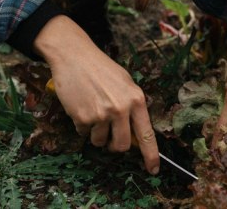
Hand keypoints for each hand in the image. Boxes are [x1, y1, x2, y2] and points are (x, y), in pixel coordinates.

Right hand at [36, 16, 159, 173]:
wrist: (73, 55)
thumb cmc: (99, 67)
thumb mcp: (124, 83)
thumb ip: (131, 106)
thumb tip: (135, 133)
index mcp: (136, 99)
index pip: (147, 134)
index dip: (151, 155)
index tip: (153, 170)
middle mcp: (121, 109)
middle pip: (121, 145)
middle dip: (113, 145)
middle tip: (107, 136)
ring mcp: (101, 114)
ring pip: (99, 141)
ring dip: (95, 133)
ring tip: (91, 111)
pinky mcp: (83, 116)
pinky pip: (83, 132)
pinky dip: (81, 123)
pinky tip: (80, 105)